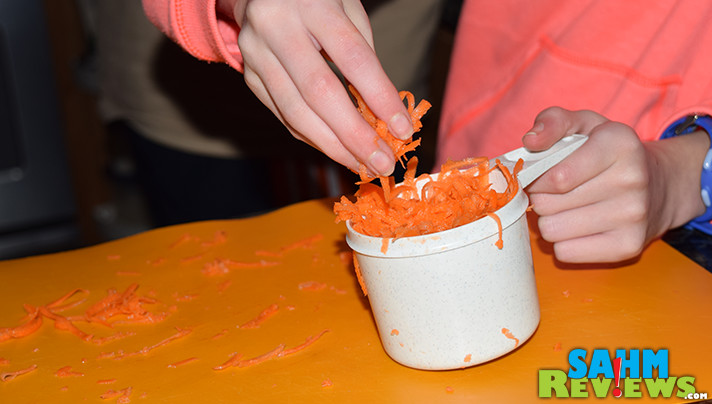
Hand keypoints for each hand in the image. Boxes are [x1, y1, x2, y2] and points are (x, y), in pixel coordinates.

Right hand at [220, 0, 412, 175]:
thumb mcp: (347, 8)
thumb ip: (364, 55)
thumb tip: (383, 112)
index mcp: (312, 4)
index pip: (352, 58)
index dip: (379, 97)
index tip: (402, 129)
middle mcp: (277, 27)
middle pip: (319, 92)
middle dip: (354, 135)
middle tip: (382, 163)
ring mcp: (256, 53)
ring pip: (295, 111)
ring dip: (332, 146)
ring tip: (362, 165)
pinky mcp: (248, 74)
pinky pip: (282, 115)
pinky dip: (312, 137)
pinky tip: (336, 150)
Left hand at [522, 107, 707, 262]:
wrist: (660, 186)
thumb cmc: (608, 154)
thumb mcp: (584, 125)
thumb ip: (552, 122)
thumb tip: (530, 141)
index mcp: (618, 144)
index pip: (555, 177)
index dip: (536, 179)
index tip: (540, 176)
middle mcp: (631, 179)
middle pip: (548, 204)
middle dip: (542, 198)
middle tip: (557, 192)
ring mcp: (633, 216)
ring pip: (552, 230)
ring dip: (551, 220)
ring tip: (569, 208)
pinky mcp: (628, 247)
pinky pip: (565, 252)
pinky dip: (564, 242)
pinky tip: (579, 227)